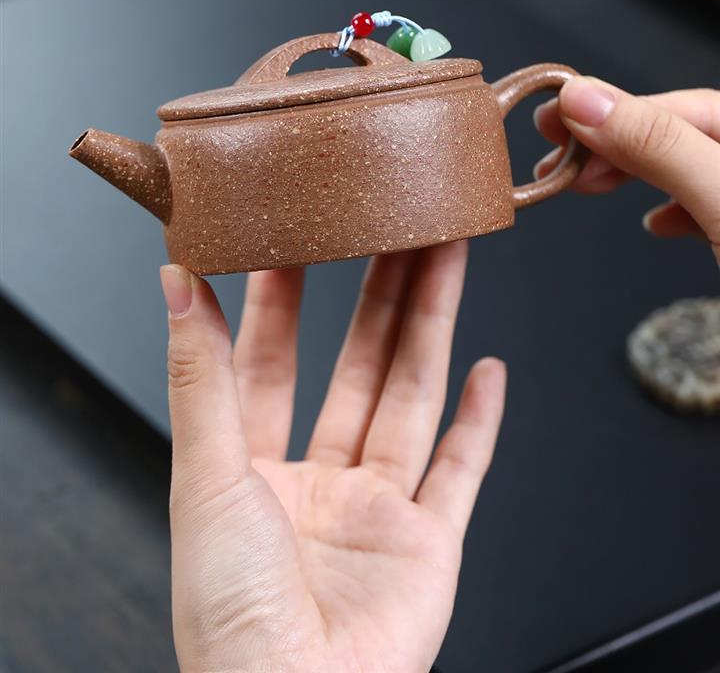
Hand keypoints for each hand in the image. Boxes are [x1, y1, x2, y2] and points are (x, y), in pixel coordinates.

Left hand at [161, 242, 505, 672]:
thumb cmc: (231, 617)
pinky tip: (491, 371)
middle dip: (377, 294)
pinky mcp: (430, 544)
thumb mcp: (206, 476)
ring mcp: (378, 512)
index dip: (283, 296)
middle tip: (394, 227)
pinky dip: (482, 422)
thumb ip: (201, 376)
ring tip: (447, 259)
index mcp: (253, 470)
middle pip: (356, 364)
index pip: (270, 358)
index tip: (296, 234)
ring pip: (411, 396)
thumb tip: (176, 283)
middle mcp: (319, 483)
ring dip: (431, 328)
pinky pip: (462, 469)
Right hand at [534, 78, 719, 262]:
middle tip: (555, 156)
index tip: (553, 121)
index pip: (680, 104)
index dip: (611, 108)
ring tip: (583, 185)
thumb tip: (585, 101)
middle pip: (678, 136)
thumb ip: (659, 147)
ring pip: (684, 171)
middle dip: (612, 145)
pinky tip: (655, 223)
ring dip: (631, 173)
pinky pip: (701, 208)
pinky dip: (669, 209)